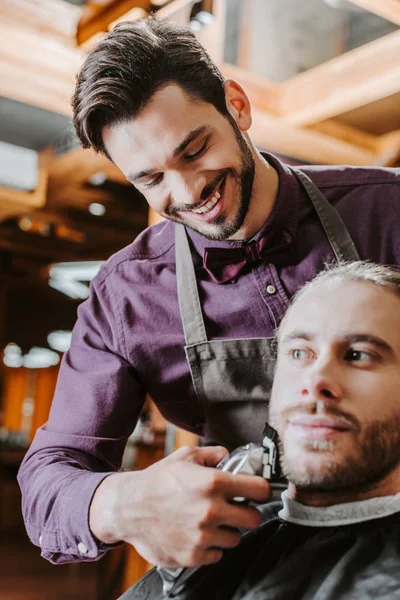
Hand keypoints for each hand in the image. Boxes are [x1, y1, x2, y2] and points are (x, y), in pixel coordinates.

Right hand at [89, 445, 269, 566]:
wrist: (128, 508)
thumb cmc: (156, 481)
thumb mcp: (185, 457)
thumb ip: (212, 454)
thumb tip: (229, 455)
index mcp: (213, 483)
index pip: (260, 489)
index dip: (260, 490)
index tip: (256, 492)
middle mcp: (212, 510)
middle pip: (254, 518)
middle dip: (246, 512)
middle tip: (234, 509)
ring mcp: (204, 535)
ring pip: (235, 538)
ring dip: (227, 530)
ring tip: (209, 521)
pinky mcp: (194, 555)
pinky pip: (217, 554)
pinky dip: (211, 546)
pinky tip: (197, 534)